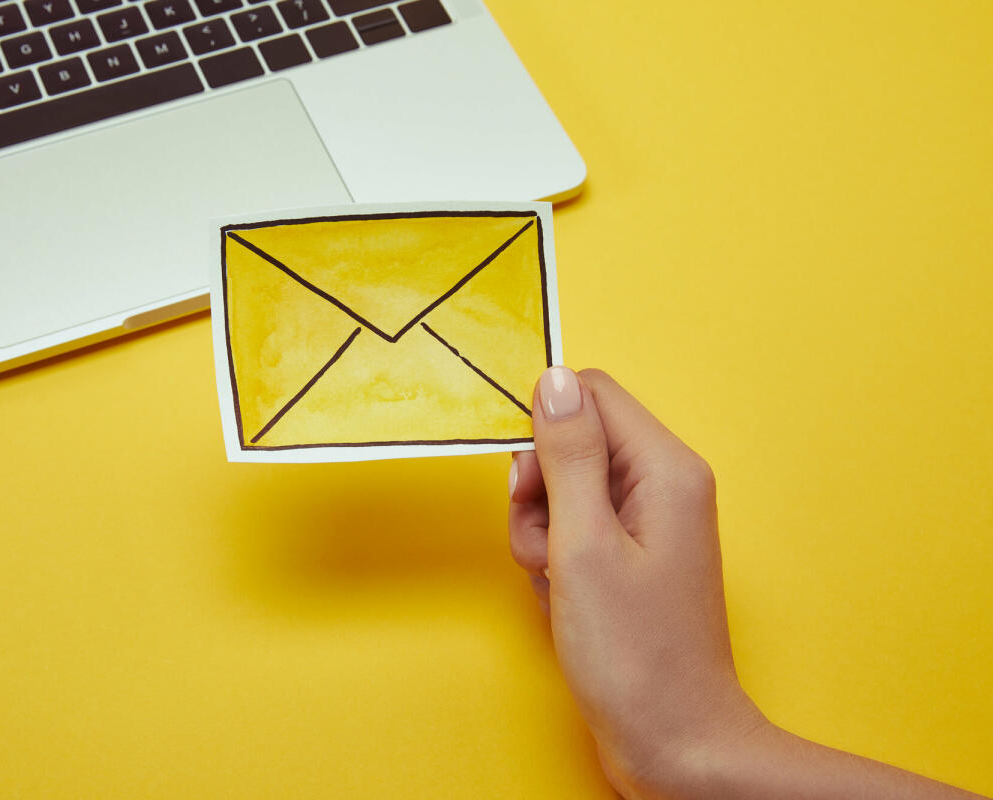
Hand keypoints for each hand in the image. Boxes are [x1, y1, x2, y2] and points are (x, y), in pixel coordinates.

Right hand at [508, 367, 766, 796]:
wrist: (671, 740)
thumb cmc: (636, 655)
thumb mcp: (585, 544)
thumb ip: (568, 455)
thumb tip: (554, 378)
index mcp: (666, 469)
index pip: (592, 393)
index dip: (543, 424)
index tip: (525, 478)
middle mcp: (662, 486)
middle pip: (572, 442)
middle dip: (538, 490)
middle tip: (548, 545)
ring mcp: (646, 523)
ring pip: (562, 488)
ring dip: (539, 531)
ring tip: (558, 582)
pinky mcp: (628, 555)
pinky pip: (570, 528)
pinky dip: (551, 558)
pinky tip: (563, 598)